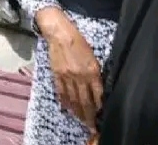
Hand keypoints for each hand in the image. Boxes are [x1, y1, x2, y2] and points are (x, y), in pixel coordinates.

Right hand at [38, 7, 102, 127]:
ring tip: (81, 119)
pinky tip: (67, 108)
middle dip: (89, 115)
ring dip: (77, 111)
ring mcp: (67, 76)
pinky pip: (61, 92)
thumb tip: (98, 88)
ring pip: (73, 99)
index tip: (101, 115)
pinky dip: (64, 101)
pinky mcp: (56, 74)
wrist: (60, 33)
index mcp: (92, 70)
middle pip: (85, 101)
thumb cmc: (79, 42)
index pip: (97, 95)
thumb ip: (96, 73)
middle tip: (91, 125)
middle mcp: (80, 76)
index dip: (99, 107)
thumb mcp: (93, 56)